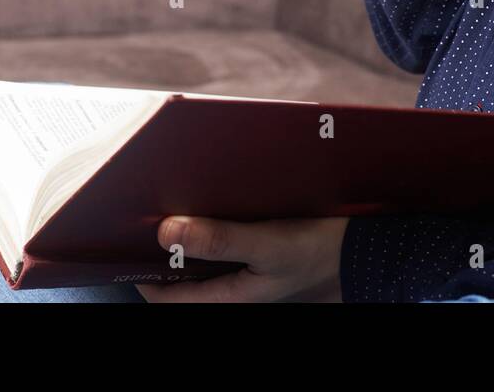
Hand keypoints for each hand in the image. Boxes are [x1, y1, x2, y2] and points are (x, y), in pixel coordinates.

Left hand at [134, 215, 348, 301]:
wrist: (373, 251)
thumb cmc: (323, 253)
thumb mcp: (270, 245)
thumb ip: (220, 240)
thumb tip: (165, 230)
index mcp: (231, 296)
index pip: (167, 294)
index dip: (140, 270)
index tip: (119, 240)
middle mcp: (236, 287)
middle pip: (184, 273)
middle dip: (163, 246)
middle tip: (142, 211)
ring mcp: (251, 272)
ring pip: (204, 256)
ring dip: (189, 231)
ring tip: (172, 197)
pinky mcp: (265, 253)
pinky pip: (228, 242)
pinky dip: (215, 222)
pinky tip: (214, 197)